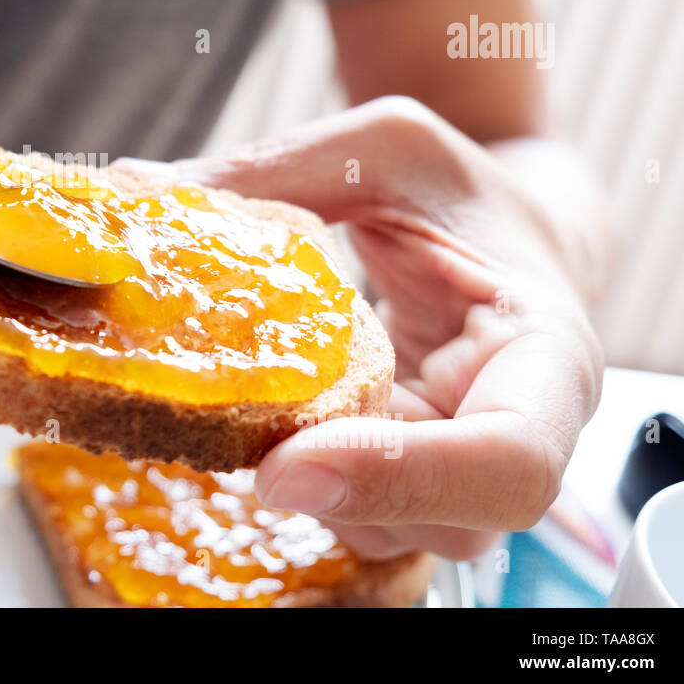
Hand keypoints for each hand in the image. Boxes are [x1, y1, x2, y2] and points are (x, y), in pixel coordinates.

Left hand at [118, 96, 603, 559]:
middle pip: (448, 523)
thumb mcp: (384, 151)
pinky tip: (249, 425)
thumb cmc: (458, 191)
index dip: (401, 478)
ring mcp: (459, 466)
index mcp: (546, 354)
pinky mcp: (405, 474)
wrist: (499, 231)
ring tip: (242, 424)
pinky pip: (358, 511)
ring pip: (396, 532)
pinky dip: (301, 481)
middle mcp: (515, 432)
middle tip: (249, 457)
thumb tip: (137, 188)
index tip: (288, 467)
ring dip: (314, 497)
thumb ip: (275, 170)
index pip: (509, 459)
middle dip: (342, 498)